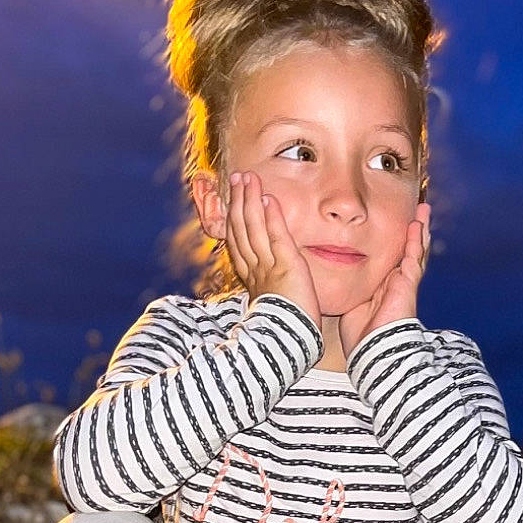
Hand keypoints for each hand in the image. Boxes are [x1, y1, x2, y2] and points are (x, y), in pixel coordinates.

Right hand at [225, 171, 321, 324]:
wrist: (289, 344)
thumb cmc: (285, 329)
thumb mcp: (272, 304)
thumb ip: (270, 288)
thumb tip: (268, 283)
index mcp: (251, 279)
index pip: (238, 242)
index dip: (234, 218)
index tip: (232, 199)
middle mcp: (256, 270)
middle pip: (241, 229)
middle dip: (238, 202)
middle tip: (237, 178)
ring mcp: (269, 268)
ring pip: (254, 228)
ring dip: (251, 201)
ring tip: (248, 179)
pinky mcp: (287, 267)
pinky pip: (277, 238)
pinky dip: (272, 218)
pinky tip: (269, 200)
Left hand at [339, 203, 430, 358]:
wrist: (372, 352)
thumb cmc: (360, 336)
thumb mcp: (351, 303)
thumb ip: (348, 287)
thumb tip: (333, 276)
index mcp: (383, 287)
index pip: (391, 259)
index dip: (394, 242)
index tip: (391, 225)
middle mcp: (396, 282)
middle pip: (408, 251)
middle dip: (412, 231)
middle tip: (416, 211)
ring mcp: (404, 283)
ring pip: (416, 250)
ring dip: (420, 229)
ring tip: (424, 210)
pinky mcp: (408, 284)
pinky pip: (414, 257)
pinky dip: (416, 240)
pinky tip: (417, 224)